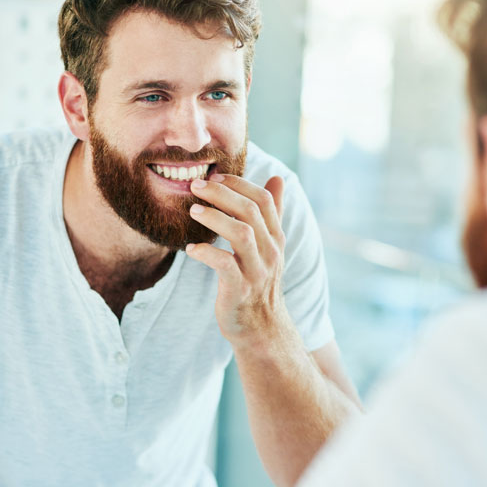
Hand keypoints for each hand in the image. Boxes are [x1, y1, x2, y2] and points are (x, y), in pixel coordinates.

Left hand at [185, 173, 290, 347]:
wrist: (261, 328)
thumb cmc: (258, 280)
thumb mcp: (270, 245)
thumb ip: (273, 212)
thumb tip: (278, 177)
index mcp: (276, 237)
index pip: (263, 200)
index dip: (239, 184)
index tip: (215, 176)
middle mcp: (270, 251)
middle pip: (250, 211)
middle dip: (222, 194)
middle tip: (196, 186)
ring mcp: (257, 271)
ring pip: (241, 234)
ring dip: (214, 218)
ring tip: (193, 210)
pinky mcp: (239, 290)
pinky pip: (224, 265)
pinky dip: (206, 253)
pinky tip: (191, 248)